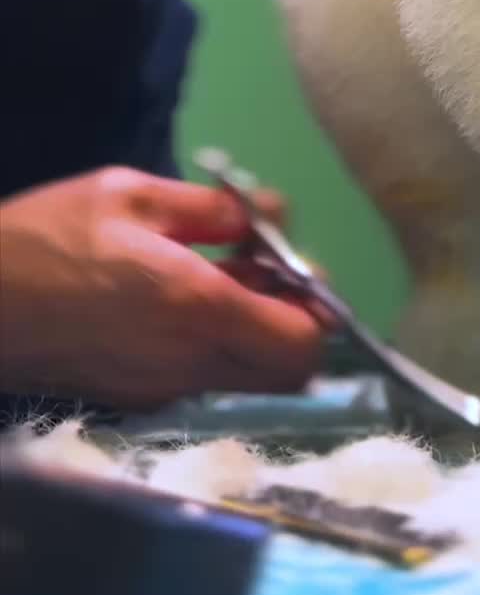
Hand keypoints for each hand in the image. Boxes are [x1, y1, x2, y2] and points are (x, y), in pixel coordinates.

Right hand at [0, 167, 323, 408]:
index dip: (317, 307)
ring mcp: (163, 389)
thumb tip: (269, 215)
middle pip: (286, 372)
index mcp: (198, 309)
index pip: (302, 343)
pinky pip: (203, 376)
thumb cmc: (48, 238)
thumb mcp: (131, 196)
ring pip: (245, 376)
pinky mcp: (136, 398)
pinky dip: (213, 345)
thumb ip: (211, 208)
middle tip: (264, 272)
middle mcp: (190, 363)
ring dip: (252, 334)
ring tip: (217, 276)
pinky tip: (176, 302)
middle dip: (292, 324)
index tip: (295, 266)